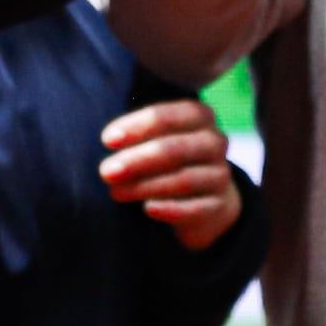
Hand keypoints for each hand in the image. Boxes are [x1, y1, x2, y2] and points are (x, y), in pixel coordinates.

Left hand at [101, 97, 244, 252]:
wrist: (205, 199)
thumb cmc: (169, 161)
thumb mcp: (157, 138)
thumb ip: (135, 136)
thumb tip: (108, 141)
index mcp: (198, 116)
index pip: (167, 117)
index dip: (136, 127)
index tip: (107, 140)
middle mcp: (214, 142)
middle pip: (174, 149)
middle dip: (136, 160)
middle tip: (106, 172)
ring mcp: (220, 175)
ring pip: (183, 180)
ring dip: (145, 186)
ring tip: (116, 192)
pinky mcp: (220, 206)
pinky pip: (195, 208)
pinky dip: (170, 209)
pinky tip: (148, 209)